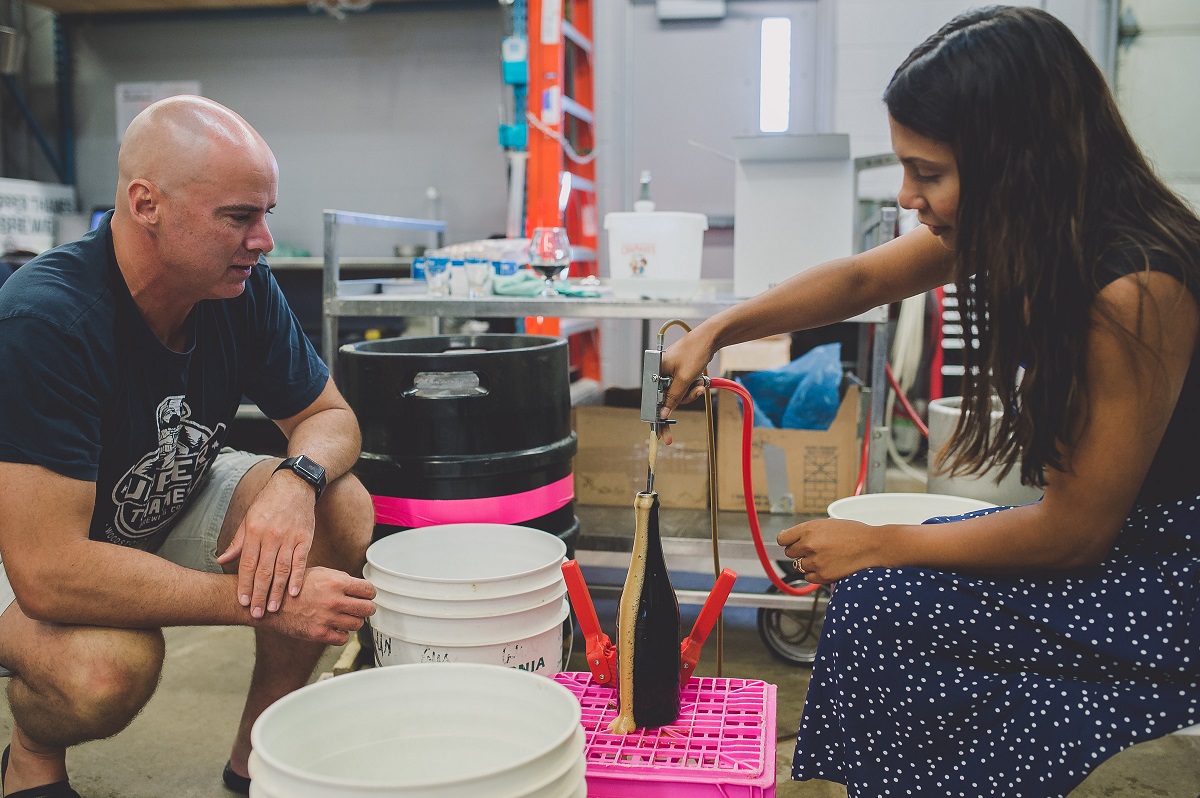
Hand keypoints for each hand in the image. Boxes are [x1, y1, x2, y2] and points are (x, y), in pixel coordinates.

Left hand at [217, 476, 315, 618]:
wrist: (295, 485)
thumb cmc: (268, 503)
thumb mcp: (248, 518)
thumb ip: (237, 542)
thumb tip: (220, 560)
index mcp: (254, 531)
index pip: (247, 564)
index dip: (244, 585)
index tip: (241, 602)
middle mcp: (271, 536)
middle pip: (263, 571)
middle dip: (258, 595)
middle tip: (255, 614)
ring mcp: (289, 538)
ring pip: (282, 569)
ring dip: (277, 591)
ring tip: (272, 608)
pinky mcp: (305, 538)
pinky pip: (301, 561)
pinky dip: (298, 578)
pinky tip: (294, 593)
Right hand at [256, 566, 375, 645]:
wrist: (271, 602)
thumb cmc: (296, 585)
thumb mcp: (320, 573)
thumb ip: (342, 579)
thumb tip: (360, 588)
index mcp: (337, 583)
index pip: (369, 590)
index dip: (369, 593)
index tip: (366, 595)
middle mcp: (335, 601)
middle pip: (368, 609)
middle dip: (366, 608)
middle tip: (360, 608)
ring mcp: (328, 618)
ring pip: (358, 624)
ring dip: (354, 621)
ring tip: (345, 617)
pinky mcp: (319, 633)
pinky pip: (343, 638)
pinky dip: (342, 634)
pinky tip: (336, 627)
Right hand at [658, 328, 716, 443]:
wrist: (709, 338)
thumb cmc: (694, 353)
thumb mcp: (684, 379)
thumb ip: (672, 397)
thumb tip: (663, 414)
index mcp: (654, 372)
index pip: (651, 401)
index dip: (657, 419)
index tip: (661, 436)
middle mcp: (658, 373)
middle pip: (665, 399)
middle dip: (682, 400)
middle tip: (685, 412)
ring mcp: (669, 373)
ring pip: (677, 395)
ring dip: (690, 393)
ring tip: (700, 384)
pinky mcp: (679, 373)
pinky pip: (683, 388)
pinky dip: (692, 387)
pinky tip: (700, 381)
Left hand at [777, 518, 889, 583]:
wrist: (873, 546)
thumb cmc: (854, 533)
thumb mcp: (828, 523)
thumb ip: (809, 531)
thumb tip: (796, 539)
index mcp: (809, 529)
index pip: (783, 539)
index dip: (787, 541)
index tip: (791, 543)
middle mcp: (809, 545)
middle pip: (789, 553)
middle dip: (799, 552)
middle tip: (813, 550)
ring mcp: (815, 561)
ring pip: (799, 566)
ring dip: (808, 563)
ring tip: (823, 558)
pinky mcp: (823, 575)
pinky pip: (808, 577)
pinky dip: (814, 574)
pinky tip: (825, 567)